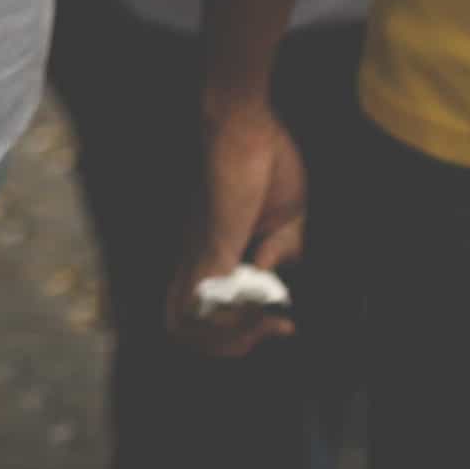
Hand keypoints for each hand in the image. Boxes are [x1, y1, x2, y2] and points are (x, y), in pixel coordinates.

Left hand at [178, 91, 309, 353]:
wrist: (246, 122)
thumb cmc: (267, 160)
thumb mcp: (288, 217)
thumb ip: (281, 251)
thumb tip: (269, 284)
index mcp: (214, 251)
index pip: (201, 312)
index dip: (240, 331)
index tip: (281, 323)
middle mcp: (197, 256)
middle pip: (180, 328)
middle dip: (229, 346)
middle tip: (270, 330)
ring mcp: (199, 253)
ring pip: (183, 325)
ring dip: (231, 341)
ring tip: (267, 328)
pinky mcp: (210, 245)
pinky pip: (202, 303)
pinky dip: (230, 324)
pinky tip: (264, 315)